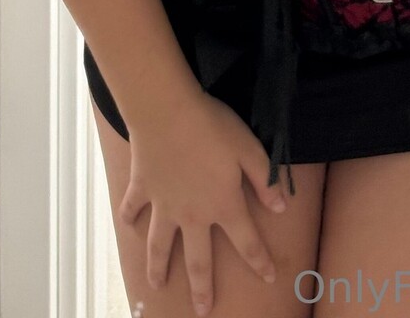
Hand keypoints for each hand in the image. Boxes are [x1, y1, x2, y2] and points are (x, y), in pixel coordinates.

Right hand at [121, 89, 287, 314]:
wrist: (167, 111)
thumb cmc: (212, 126)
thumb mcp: (249, 149)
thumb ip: (266, 180)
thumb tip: (282, 208)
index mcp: (223, 205)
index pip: (247, 242)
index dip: (259, 261)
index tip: (268, 277)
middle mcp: (193, 214)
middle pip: (198, 260)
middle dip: (202, 288)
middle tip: (203, 311)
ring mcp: (164, 204)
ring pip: (160, 245)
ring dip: (158, 267)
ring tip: (156, 285)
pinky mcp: (142, 188)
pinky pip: (133, 208)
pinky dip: (129, 217)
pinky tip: (127, 225)